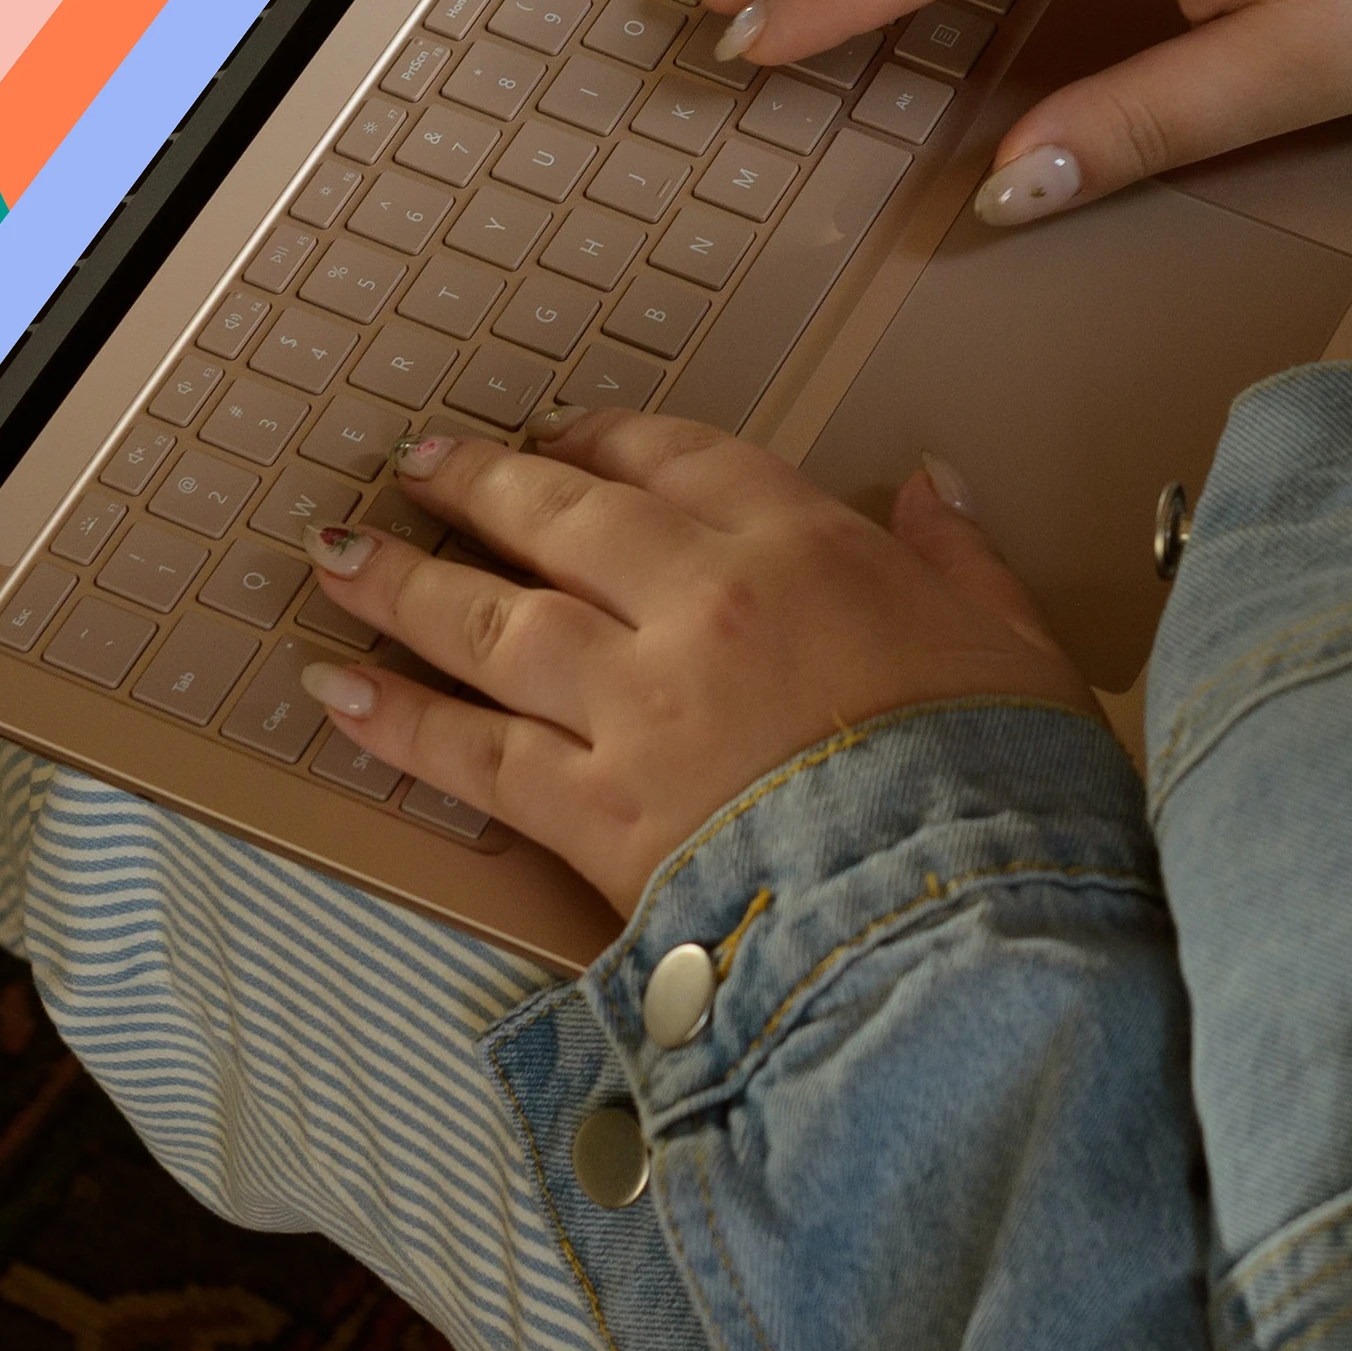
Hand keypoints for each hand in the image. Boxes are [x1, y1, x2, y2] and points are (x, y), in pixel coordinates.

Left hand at [287, 412, 1096, 912]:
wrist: (957, 918)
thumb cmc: (1002, 790)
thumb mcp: (1016, 649)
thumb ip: (964, 558)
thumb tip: (932, 484)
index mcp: (804, 549)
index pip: (680, 461)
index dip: (606, 440)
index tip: (558, 432)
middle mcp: (700, 605)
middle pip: (562, 522)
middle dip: (480, 486)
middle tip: (419, 463)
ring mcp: (636, 707)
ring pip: (493, 622)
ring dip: (404, 583)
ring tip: (339, 553)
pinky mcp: (594, 814)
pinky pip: (472, 755)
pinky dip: (396, 720)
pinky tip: (335, 692)